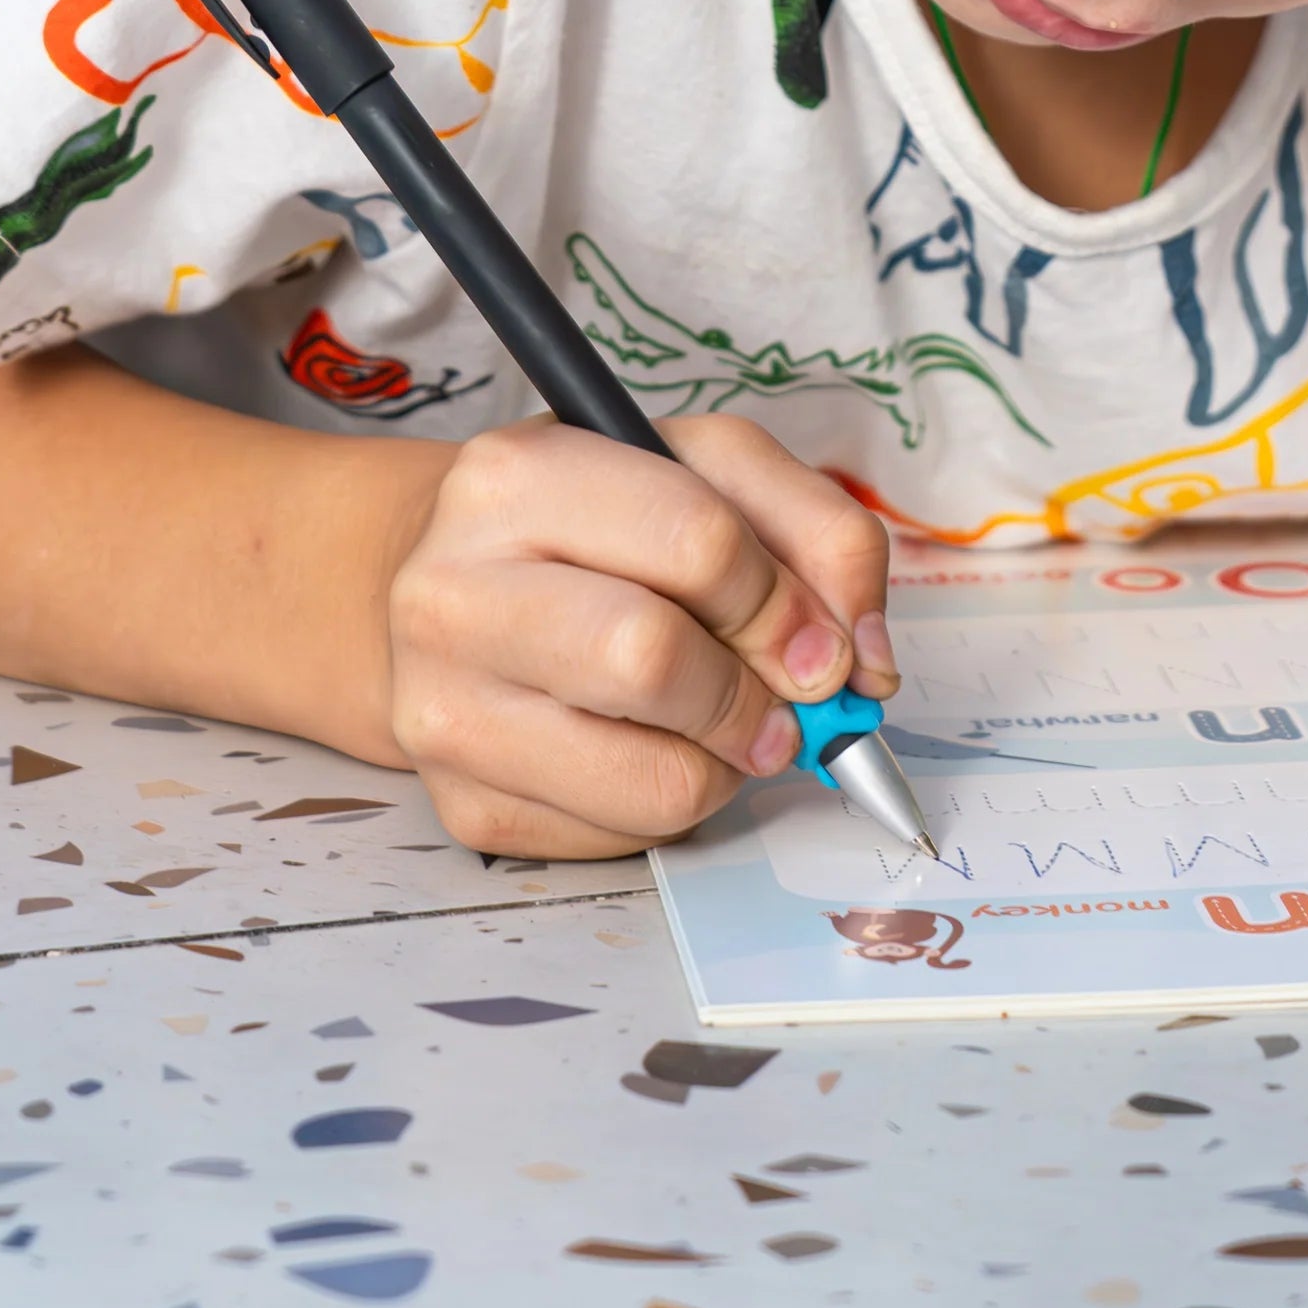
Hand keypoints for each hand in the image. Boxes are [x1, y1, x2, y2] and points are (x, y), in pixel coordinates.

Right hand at [381, 412, 895, 858]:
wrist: (461, 587)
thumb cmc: (603, 521)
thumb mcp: (714, 471)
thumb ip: (818, 533)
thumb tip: (864, 661)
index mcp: (518, 475)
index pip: (695, 542)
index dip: (786, 603)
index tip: (823, 640)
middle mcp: (452, 591)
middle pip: (651, 660)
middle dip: (757, 693)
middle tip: (788, 699)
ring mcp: (443, 708)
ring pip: (648, 777)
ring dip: (728, 760)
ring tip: (726, 719)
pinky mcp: (463, 806)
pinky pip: (620, 837)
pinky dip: (675, 802)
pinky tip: (658, 746)